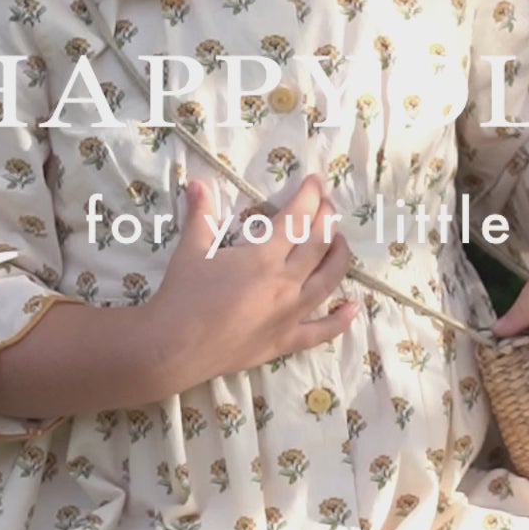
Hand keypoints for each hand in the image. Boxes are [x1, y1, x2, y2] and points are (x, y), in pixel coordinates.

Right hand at [154, 173, 356, 384]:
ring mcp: (290, 314)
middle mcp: (285, 283)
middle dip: (327, 219)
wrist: (174, 347)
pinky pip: (321, 331)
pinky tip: (354, 307)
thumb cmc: (182, 296)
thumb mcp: (191, 250)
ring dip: (339, 257)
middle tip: (327, 205)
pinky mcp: (286, 341)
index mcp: (263, 257)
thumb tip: (199, 183)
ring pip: (328, 281)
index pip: (296, 218)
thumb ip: (201, 215)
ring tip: (340, 241)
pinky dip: (340, 319)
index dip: (309, 196)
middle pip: (318, 244)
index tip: (315, 182)